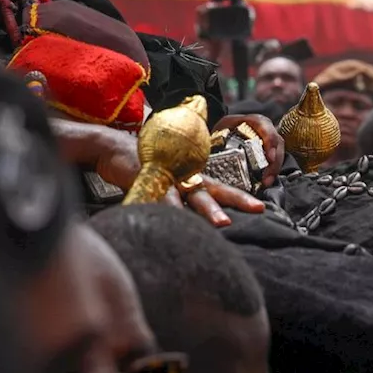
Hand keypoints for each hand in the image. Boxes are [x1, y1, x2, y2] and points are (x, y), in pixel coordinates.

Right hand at [89, 128, 262, 227]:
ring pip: (191, 195)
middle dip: (236, 200)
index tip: (261, 207)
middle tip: (257, 208)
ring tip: (223, 224)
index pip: (219, 187)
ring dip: (207, 209)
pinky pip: (161, 198)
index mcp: (188, 175)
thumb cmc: (140, 165)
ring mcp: (166, 177)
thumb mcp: (164, 178)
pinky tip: (179, 221)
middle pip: (213, 189)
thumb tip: (192, 215)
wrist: (111, 148)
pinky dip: (170, 210)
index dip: (240, 197)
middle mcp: (182, 175)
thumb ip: (178, 195)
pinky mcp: (147, 180)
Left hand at [212, 113, 284, 186]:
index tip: (270, 156)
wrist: (225, 131)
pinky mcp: (269, 152)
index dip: (269, 139)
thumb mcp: (220, 128)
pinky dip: (272, 172)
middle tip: (267, 176)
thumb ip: (217, 137)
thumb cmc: (224, 129)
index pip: (264, 125)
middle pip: (276, 142)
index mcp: (252, 120)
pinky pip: (275, 161)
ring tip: (266, 182)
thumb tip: (208, 153)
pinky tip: (266, 182)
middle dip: (275, 160)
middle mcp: (264, 128)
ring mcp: (268, 140)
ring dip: (274, 168)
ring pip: (278, 152)